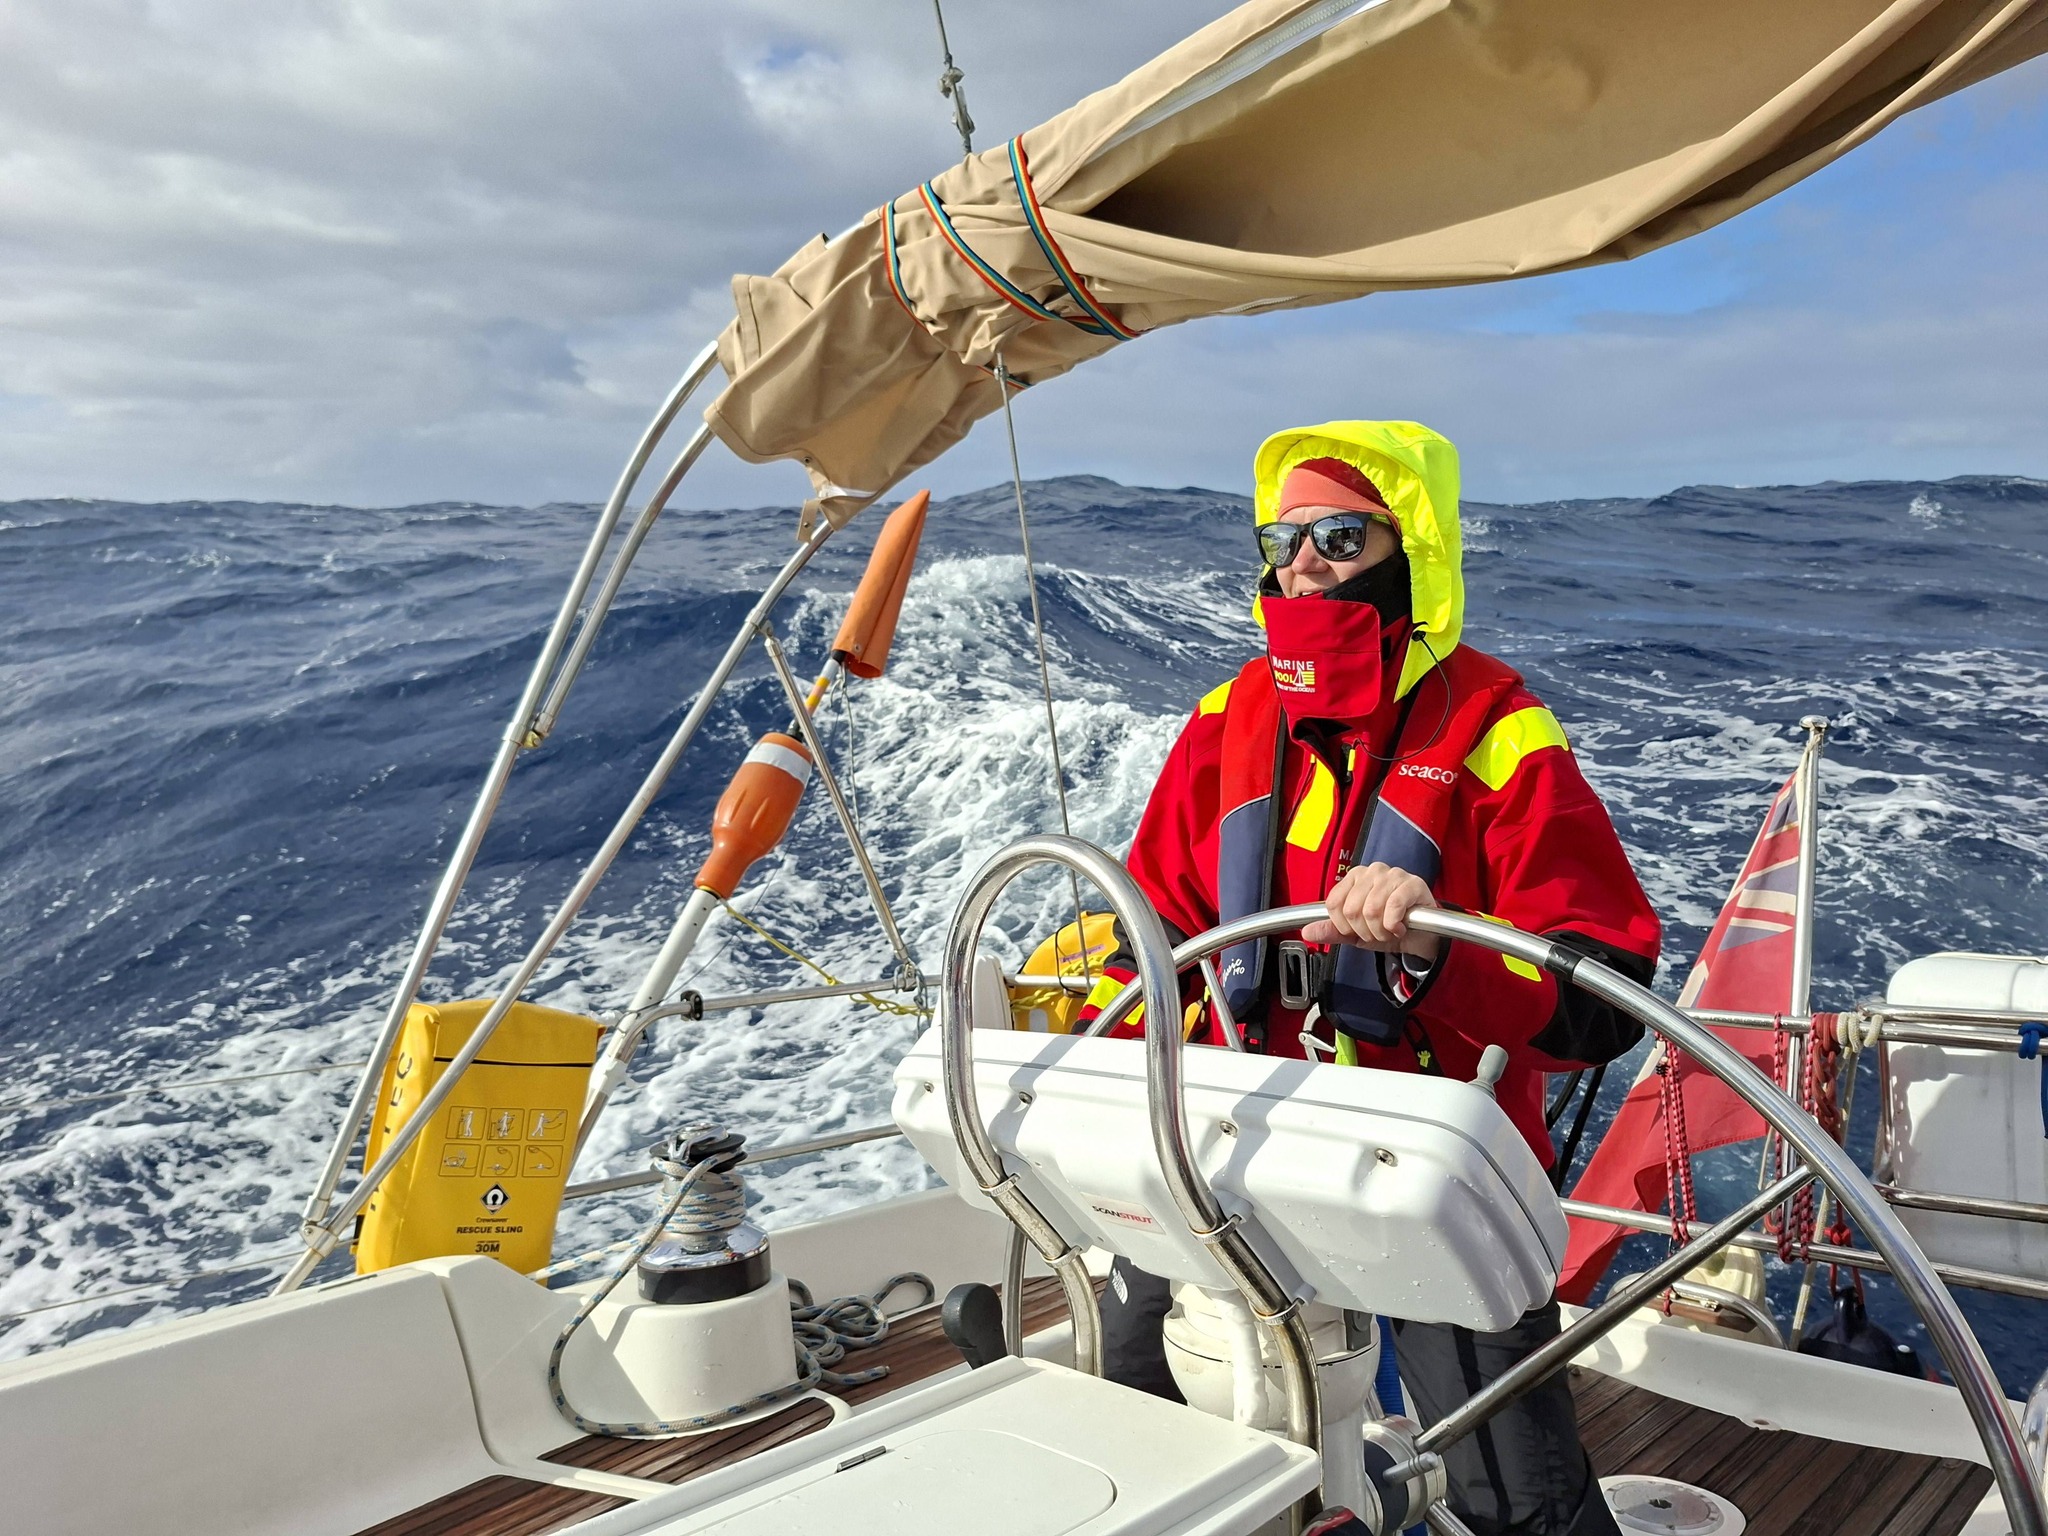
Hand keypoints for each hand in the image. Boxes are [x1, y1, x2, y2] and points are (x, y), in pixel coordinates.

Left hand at [1301, 863, 1441, 960]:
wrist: (1421, 935)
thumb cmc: (1387, 927)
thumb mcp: (1355, 933)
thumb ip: (1332, 931)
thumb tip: (1307, 932)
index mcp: (1353, 877)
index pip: (1333, 904)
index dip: (1344, 926)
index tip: (1358, 930)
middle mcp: (1372, 871)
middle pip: (1351, 910)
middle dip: (1365, 931)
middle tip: (1378, 932)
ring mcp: (1393, 875)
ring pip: (1371, 910)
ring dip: (1381, 931)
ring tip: (1390, 930)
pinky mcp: (1413, 884)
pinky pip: (1393, 908)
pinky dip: (1394, 926)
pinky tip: (1401, 927)